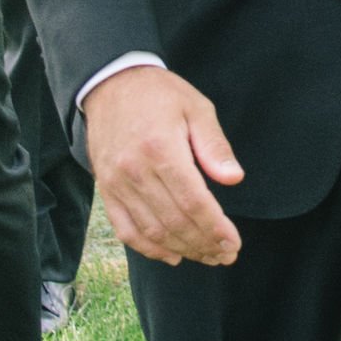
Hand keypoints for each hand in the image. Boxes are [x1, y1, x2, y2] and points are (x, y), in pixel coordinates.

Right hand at [83, 64, 243, 265]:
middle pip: (174, 221)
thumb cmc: (160, 95)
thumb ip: (215, 145)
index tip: (234, 244)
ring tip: (207, 256)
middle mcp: (135, 170)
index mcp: (161, 149)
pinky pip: (125, 229)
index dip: (215, 228)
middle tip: (226, 255)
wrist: (111, 84)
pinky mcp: (106, 189)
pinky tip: (172, 255)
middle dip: (204, 244)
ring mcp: (116, 183)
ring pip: (152, 231)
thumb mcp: (196, 108)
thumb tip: (234, 179)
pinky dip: (149, 248)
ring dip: (182, 250)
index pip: (193, 202)